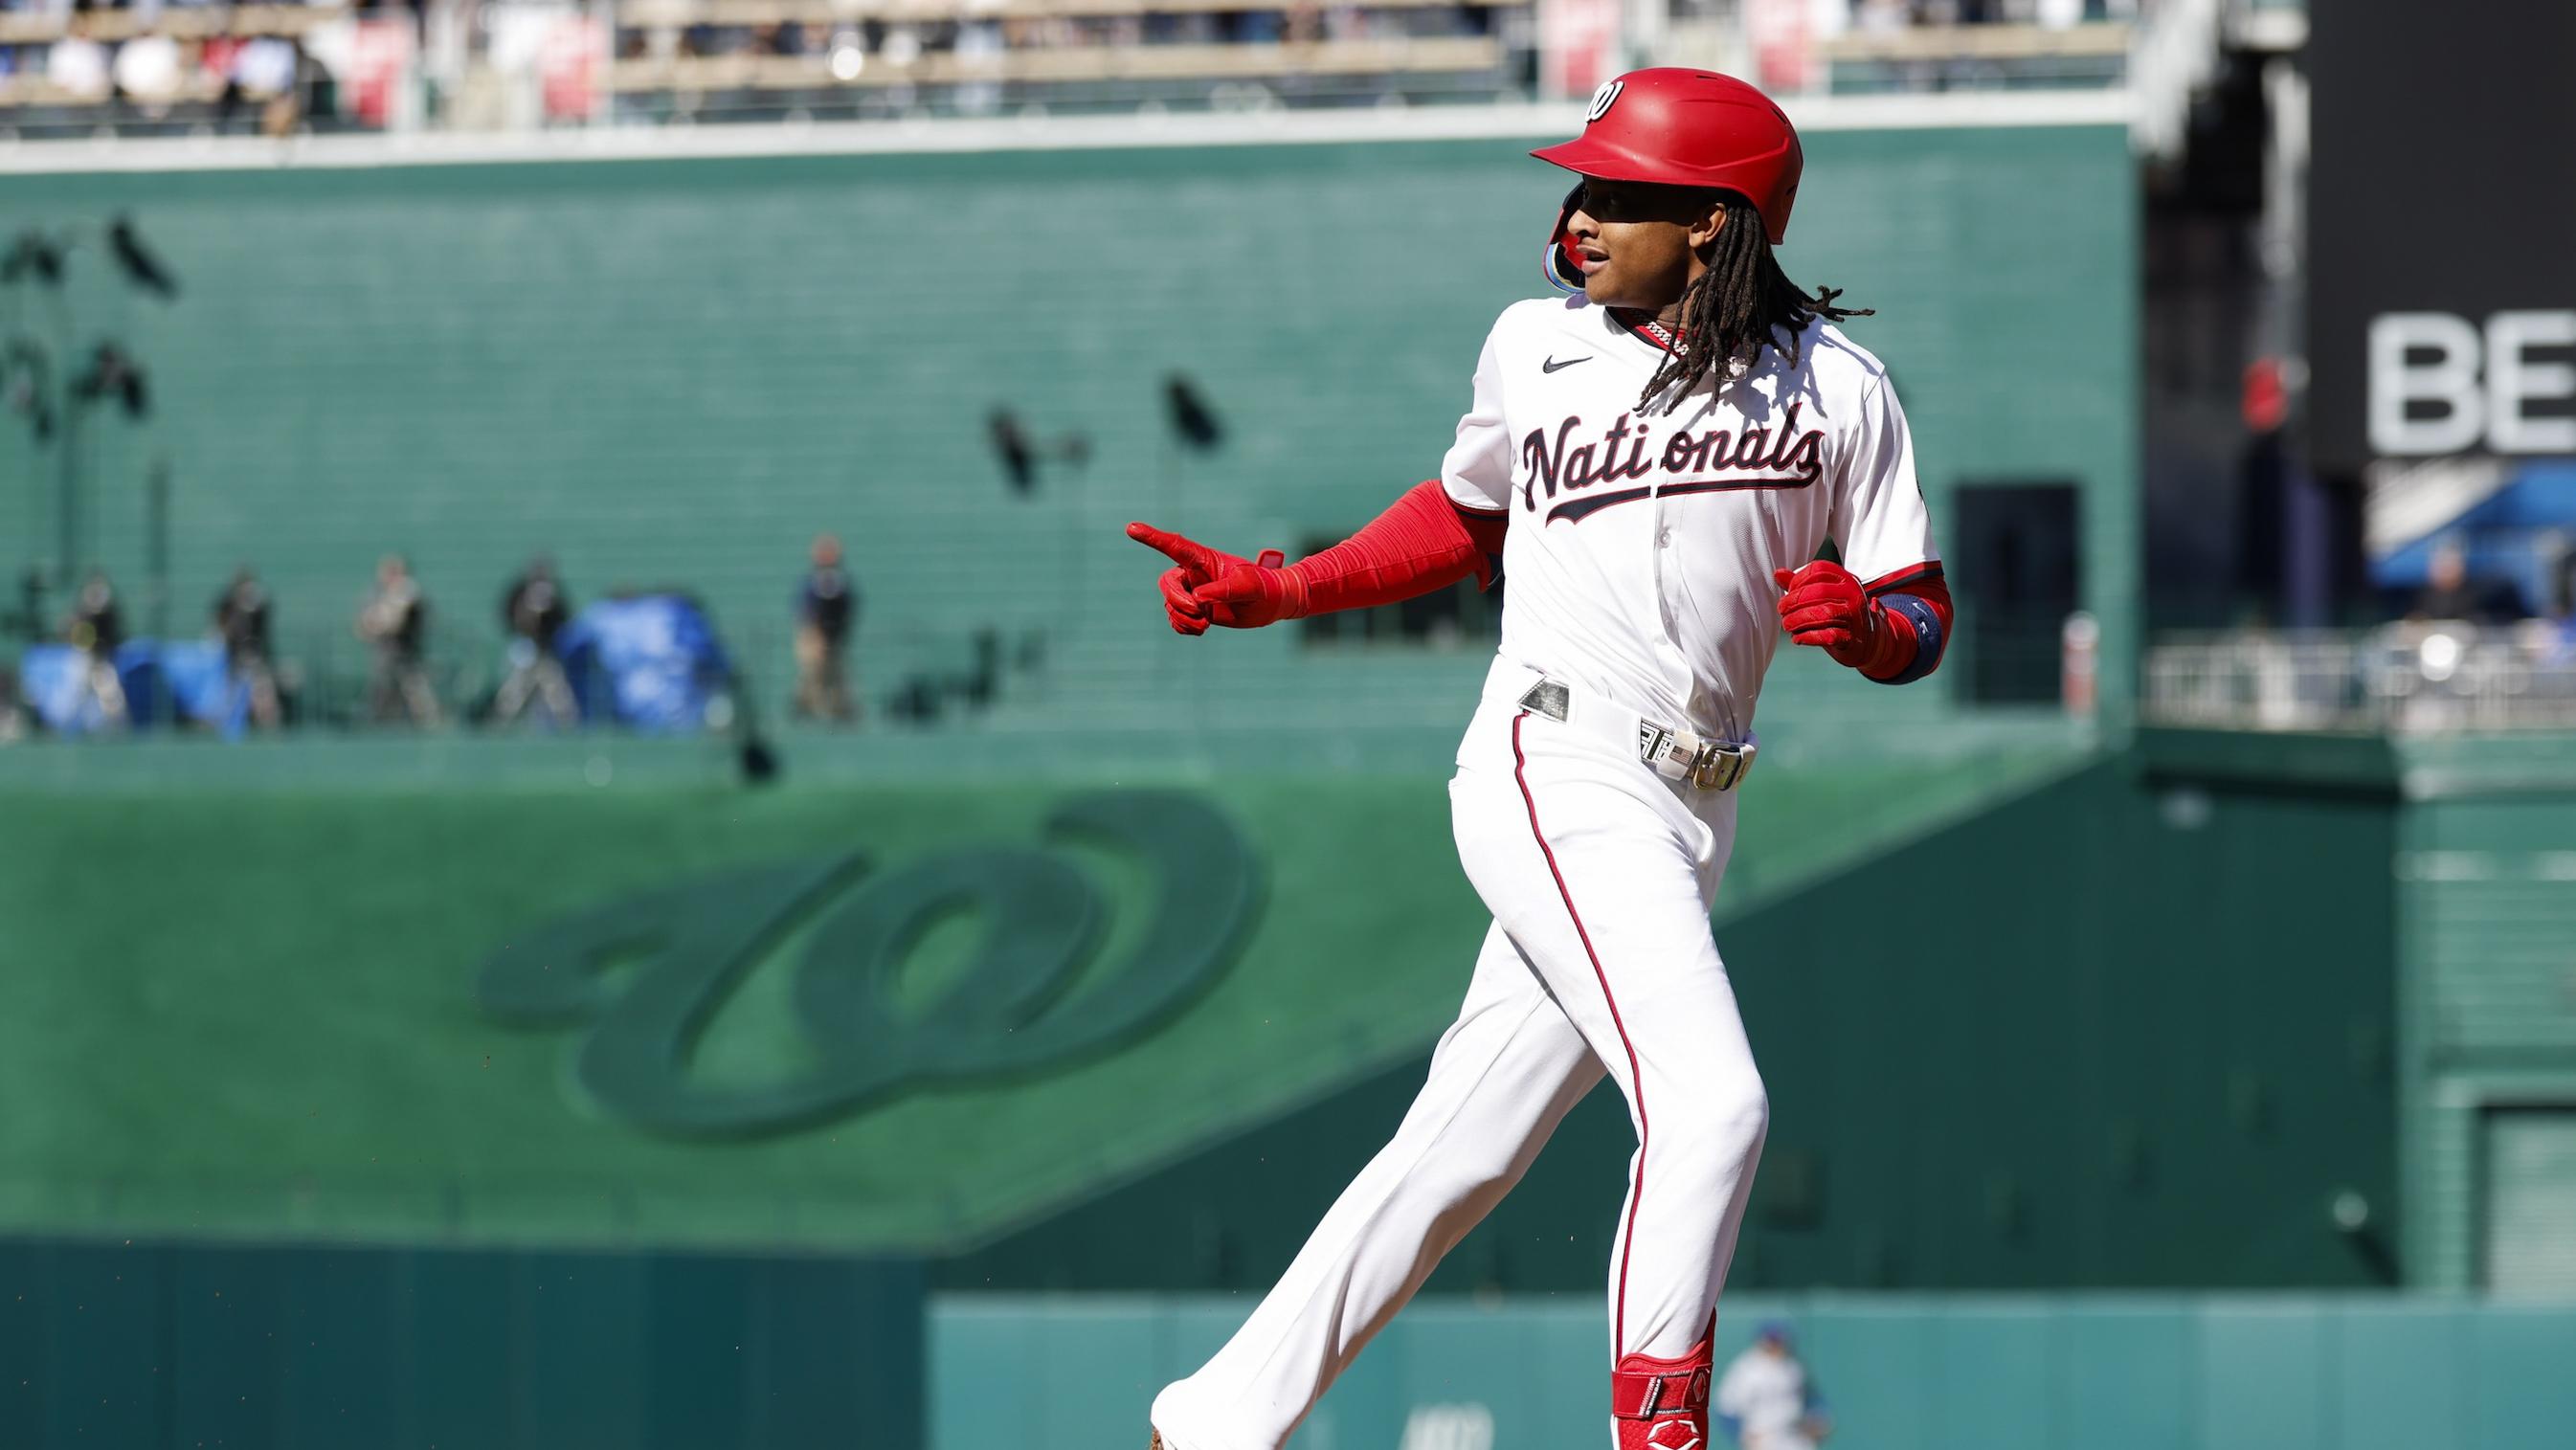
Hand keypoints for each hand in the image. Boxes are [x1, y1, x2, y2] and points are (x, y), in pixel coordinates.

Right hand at [1127, 522, 1294, 633]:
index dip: (1152, 538)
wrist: (1271, 603)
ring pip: (1170, 605)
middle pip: (1167, 584)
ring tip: (1206, 625)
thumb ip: (1224, 590)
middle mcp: (1194, 574)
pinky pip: (1175, 620)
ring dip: (1184, 619)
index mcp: (1204, 560)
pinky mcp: (1195, 610)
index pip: (1174, 546)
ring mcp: (1192, 592)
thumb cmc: (1263, 588)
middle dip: (1178, 602)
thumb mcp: (1248, 587)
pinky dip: (1184, 627)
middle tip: (1200, 614)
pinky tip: (1201, 629)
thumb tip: (1198, 599)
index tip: (1132, 528)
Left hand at [1774, 560, 1875, 664]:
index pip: (1818, 570)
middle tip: (1782, 611)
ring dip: (1798, 620)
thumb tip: (1778, 574)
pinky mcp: (1852, 637)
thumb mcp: (1824, 596)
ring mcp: (1855, 615)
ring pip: (1823, 613)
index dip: (1798, 580)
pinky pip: (1828, 635)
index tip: (1788, 592)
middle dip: (1794, 602)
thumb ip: (1801, 585)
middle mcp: (1853, 593)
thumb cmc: (1839, 615)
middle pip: (1818, 591)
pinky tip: (1798, 638)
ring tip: (1788, 625)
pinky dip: (1808, 637)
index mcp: (1845, 579)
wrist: (1866, 641)